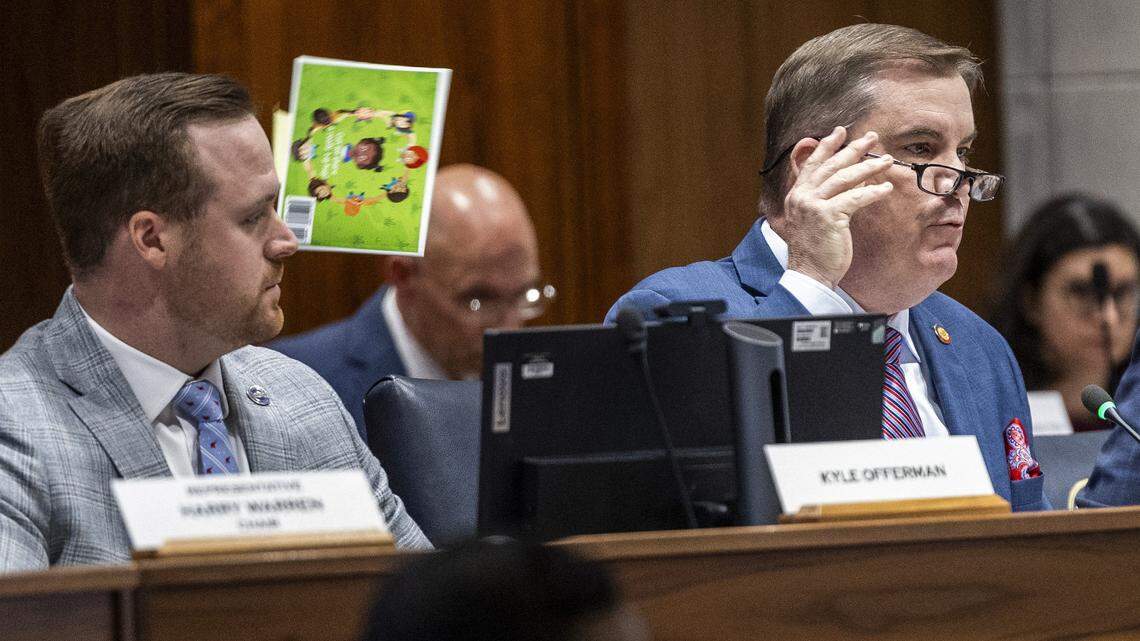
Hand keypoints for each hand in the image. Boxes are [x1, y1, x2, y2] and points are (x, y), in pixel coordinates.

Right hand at [773, 127, 894, 288]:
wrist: (808, 274)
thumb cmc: (815, 250)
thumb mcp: (817, 219)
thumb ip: (830, 198)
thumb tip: (857, 181)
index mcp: (797, 195)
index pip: (812, 163)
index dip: (827, 145)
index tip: (841, 131)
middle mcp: (802, 196)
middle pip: (831, 165)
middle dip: (853, 149)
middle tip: (872, 137)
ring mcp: (813, 206)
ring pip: (844, 178)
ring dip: (868, 166)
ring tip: (887, 160)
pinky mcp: (828, 217)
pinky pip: (855, 198)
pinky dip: (872, 192)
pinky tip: (886, 187)